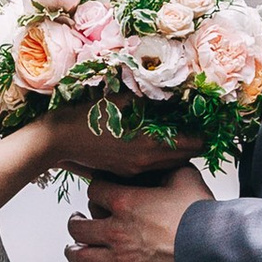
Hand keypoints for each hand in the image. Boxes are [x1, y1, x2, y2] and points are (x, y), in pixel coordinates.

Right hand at [31, 104, 199, 181]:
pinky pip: (151, 168)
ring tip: (175, 132)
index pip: (192, 145)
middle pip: (184, 158)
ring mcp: (134, 170)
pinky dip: (158, 157)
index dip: (203, 134)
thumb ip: (147, 96)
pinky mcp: (123, 172)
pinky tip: (151, 141)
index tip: (206, 123)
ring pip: (168, 164)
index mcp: (148, 144)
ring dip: (176, 151)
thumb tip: (171, 89)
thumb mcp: (118, 100)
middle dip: (192, 143)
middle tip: (194, 126)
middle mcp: (145, 162)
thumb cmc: (83, 118)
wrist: (55, 142)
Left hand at [66, 166, 203, 261]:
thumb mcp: (185, 178)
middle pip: (77, 226)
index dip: (97, 190)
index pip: (94, 191)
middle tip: (78, 220)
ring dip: (75, 250)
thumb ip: (166, 167)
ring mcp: (120, 258)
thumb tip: (162, 161)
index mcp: (126, 202)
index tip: (100, 193)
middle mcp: (116, 230)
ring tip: (77, 247)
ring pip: (79, 255)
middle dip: (76, 222)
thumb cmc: (202, 214)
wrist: (215, 252)